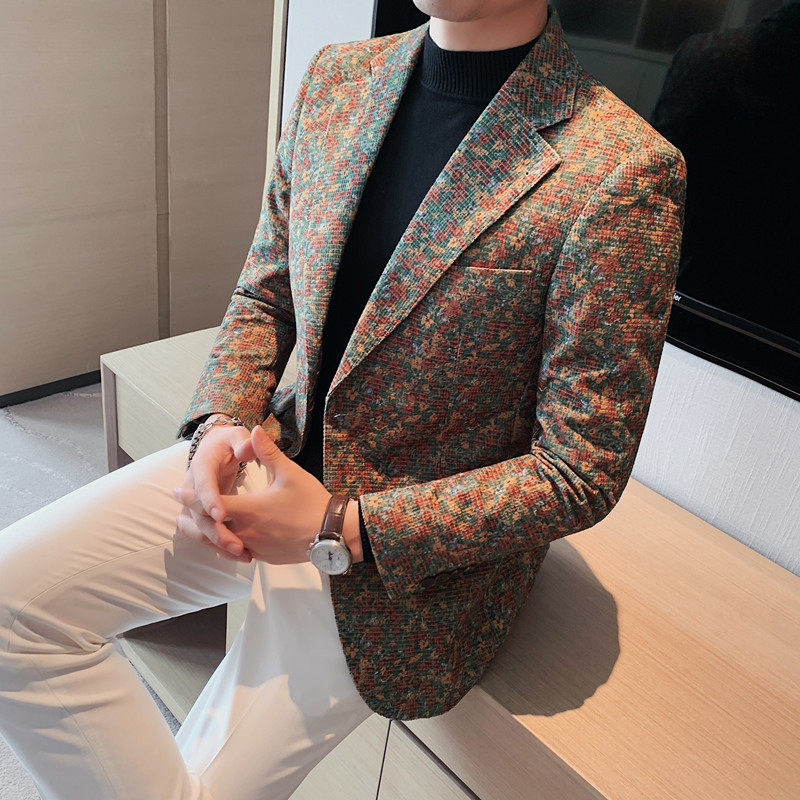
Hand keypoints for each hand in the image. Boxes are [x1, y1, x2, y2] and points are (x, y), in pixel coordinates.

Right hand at [172, 418, 253, 561]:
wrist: (216, 447)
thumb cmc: (229, 442)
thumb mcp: (237, 436)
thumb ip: (243, 441)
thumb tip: (247, 448)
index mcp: (202, 465)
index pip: (203, 483)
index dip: (209, 499)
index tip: (222, 514)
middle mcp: (193, 486)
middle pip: (198, 514)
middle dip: (215, 531)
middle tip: (236, 546)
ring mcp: (194, 502)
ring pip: (198, 529)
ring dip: (217, 544)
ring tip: (242, 555)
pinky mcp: (201, 513)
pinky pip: (205, 533)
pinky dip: (219, 545)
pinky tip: (242, 555)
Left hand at [177, 424, 359, 564]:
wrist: (331, 533)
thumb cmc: (310, 501)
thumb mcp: (289, 473)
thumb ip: (267, 452)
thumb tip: (254, 429)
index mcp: (249, 510)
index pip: (212, 505)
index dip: (192, 498)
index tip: (177, 491)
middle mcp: (246, 532)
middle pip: (211, 528)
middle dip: (194, 518)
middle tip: (179, 510)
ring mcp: (254, 547)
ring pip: (221, 544)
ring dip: (206, 534)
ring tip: (194, 526)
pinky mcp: (263, 556)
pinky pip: (237, 551)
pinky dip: (225, 545)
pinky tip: (224, 539)